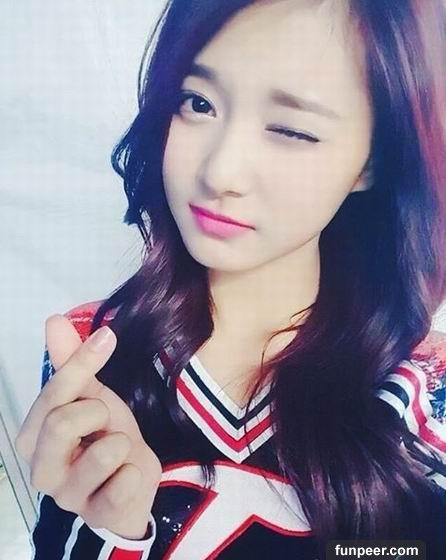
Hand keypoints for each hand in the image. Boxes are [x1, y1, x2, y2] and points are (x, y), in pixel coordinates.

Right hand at [15, 314, 161, 539]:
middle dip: (99, 412)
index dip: (82, 365)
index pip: (52, 396)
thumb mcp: (90, 396)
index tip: (107, 338)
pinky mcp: (100, 515)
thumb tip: (53, 320)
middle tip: (106, 420)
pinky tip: (128, 473)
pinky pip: (125, 483)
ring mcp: (69, 498)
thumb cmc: (103, 435)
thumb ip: (70, 363)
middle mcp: (41, 470)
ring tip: (118, 448)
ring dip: (121, 441)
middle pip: (62, 424)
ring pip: (101, 453)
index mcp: (33, 437)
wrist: (131, 480)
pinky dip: (135, 470)